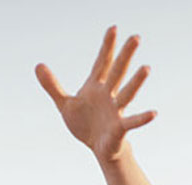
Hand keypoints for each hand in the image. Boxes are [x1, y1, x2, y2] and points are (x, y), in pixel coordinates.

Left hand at [36, 26, 154, 162]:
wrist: (97, 148)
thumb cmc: (85, 124)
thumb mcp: (65, 104)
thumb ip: (52, 85)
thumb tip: (38, 65)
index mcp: (96, 87)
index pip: (102, 62)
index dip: (107, 46)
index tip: (113, 28)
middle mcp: (108, 95)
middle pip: (117, 72)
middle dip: (125, 55)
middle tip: (136, 37)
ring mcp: (116, 110)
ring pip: (127, 94)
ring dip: (136, 82)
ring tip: (146, 68)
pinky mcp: (119, 127)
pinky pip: (132, 121)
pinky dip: (142, 118)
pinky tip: (153, 113)